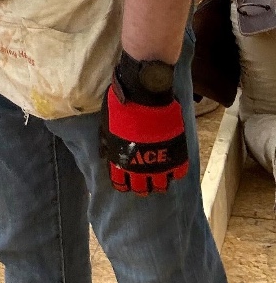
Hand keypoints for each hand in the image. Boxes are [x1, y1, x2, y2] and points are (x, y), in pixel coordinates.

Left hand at [99, 73, 188, 194]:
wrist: (144, 93)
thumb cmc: (121, 107)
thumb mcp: (106, 126)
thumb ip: (107, 144)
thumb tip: (104, 157)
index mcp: (121, 160)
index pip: (120, 183)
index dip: (122, 184)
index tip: (125, 182)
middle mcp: (140, 166)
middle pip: (141, 188)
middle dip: (140, 186)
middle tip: (143, 181)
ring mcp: (160, 162)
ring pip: (161, 185)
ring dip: (159, 183)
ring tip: (159, 178)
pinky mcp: (176, 154)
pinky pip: (178, 173)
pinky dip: (175, 172)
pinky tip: (172, 167)